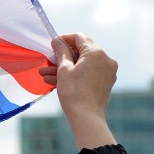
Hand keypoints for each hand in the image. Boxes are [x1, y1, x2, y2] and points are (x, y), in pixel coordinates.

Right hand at [40, 33, 117, 148]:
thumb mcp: (63, 69)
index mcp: (96, 53)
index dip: (64, 39)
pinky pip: (88, 72)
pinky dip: (75, 74)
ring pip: (83, 64)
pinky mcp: (105, 82)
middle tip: (47, 62)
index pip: (79, 37)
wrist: (86, 116)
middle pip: (81, 51)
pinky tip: (57, 81)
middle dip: (62, 57)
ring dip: (65, 68)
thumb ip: (61, 51)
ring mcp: (107, 71)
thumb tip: (57, 41)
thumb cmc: (74, 92)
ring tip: (46, 75)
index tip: (52, 45)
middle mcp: (106, 59)